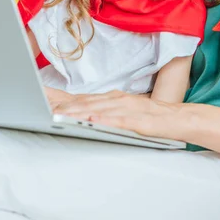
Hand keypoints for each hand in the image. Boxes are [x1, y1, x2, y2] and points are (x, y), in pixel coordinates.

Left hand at [45, 88, 182, 139]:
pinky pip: (119, 120)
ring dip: (77, 112)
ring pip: (98, 109)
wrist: (180, 118)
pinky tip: (92, 120)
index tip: (39, 99)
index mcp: (112, 98)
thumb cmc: (152, 118)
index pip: (80, 98)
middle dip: (61, 106)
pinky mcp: (139, 119)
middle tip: (40, 109)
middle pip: (84, 103)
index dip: (59, 98)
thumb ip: (104, 112)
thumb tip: (81, 117)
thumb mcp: (124, 112)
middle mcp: (116, 99)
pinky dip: (104, 119)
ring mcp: (127, 108)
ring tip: (59, 116)